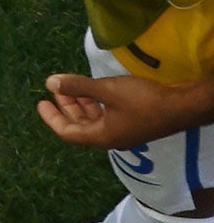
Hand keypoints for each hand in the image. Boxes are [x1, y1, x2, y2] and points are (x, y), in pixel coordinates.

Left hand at [38, 71, 208, 150]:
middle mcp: (110, 139)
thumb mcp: (107, 90)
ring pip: (93, 121)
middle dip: (65, 108)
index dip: (51, 118)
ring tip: (70, 87)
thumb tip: (49, 83)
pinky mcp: (132, 125)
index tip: (40, 102)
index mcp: (101, 136)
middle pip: (79, 127)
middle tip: (55, 90)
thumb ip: (78, 87)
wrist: (181, 107)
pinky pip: (105, 118)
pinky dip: (94, 105)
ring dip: (80, 105)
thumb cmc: (143, 101)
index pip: (68, 133)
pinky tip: (93, 91)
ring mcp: (123, 133)